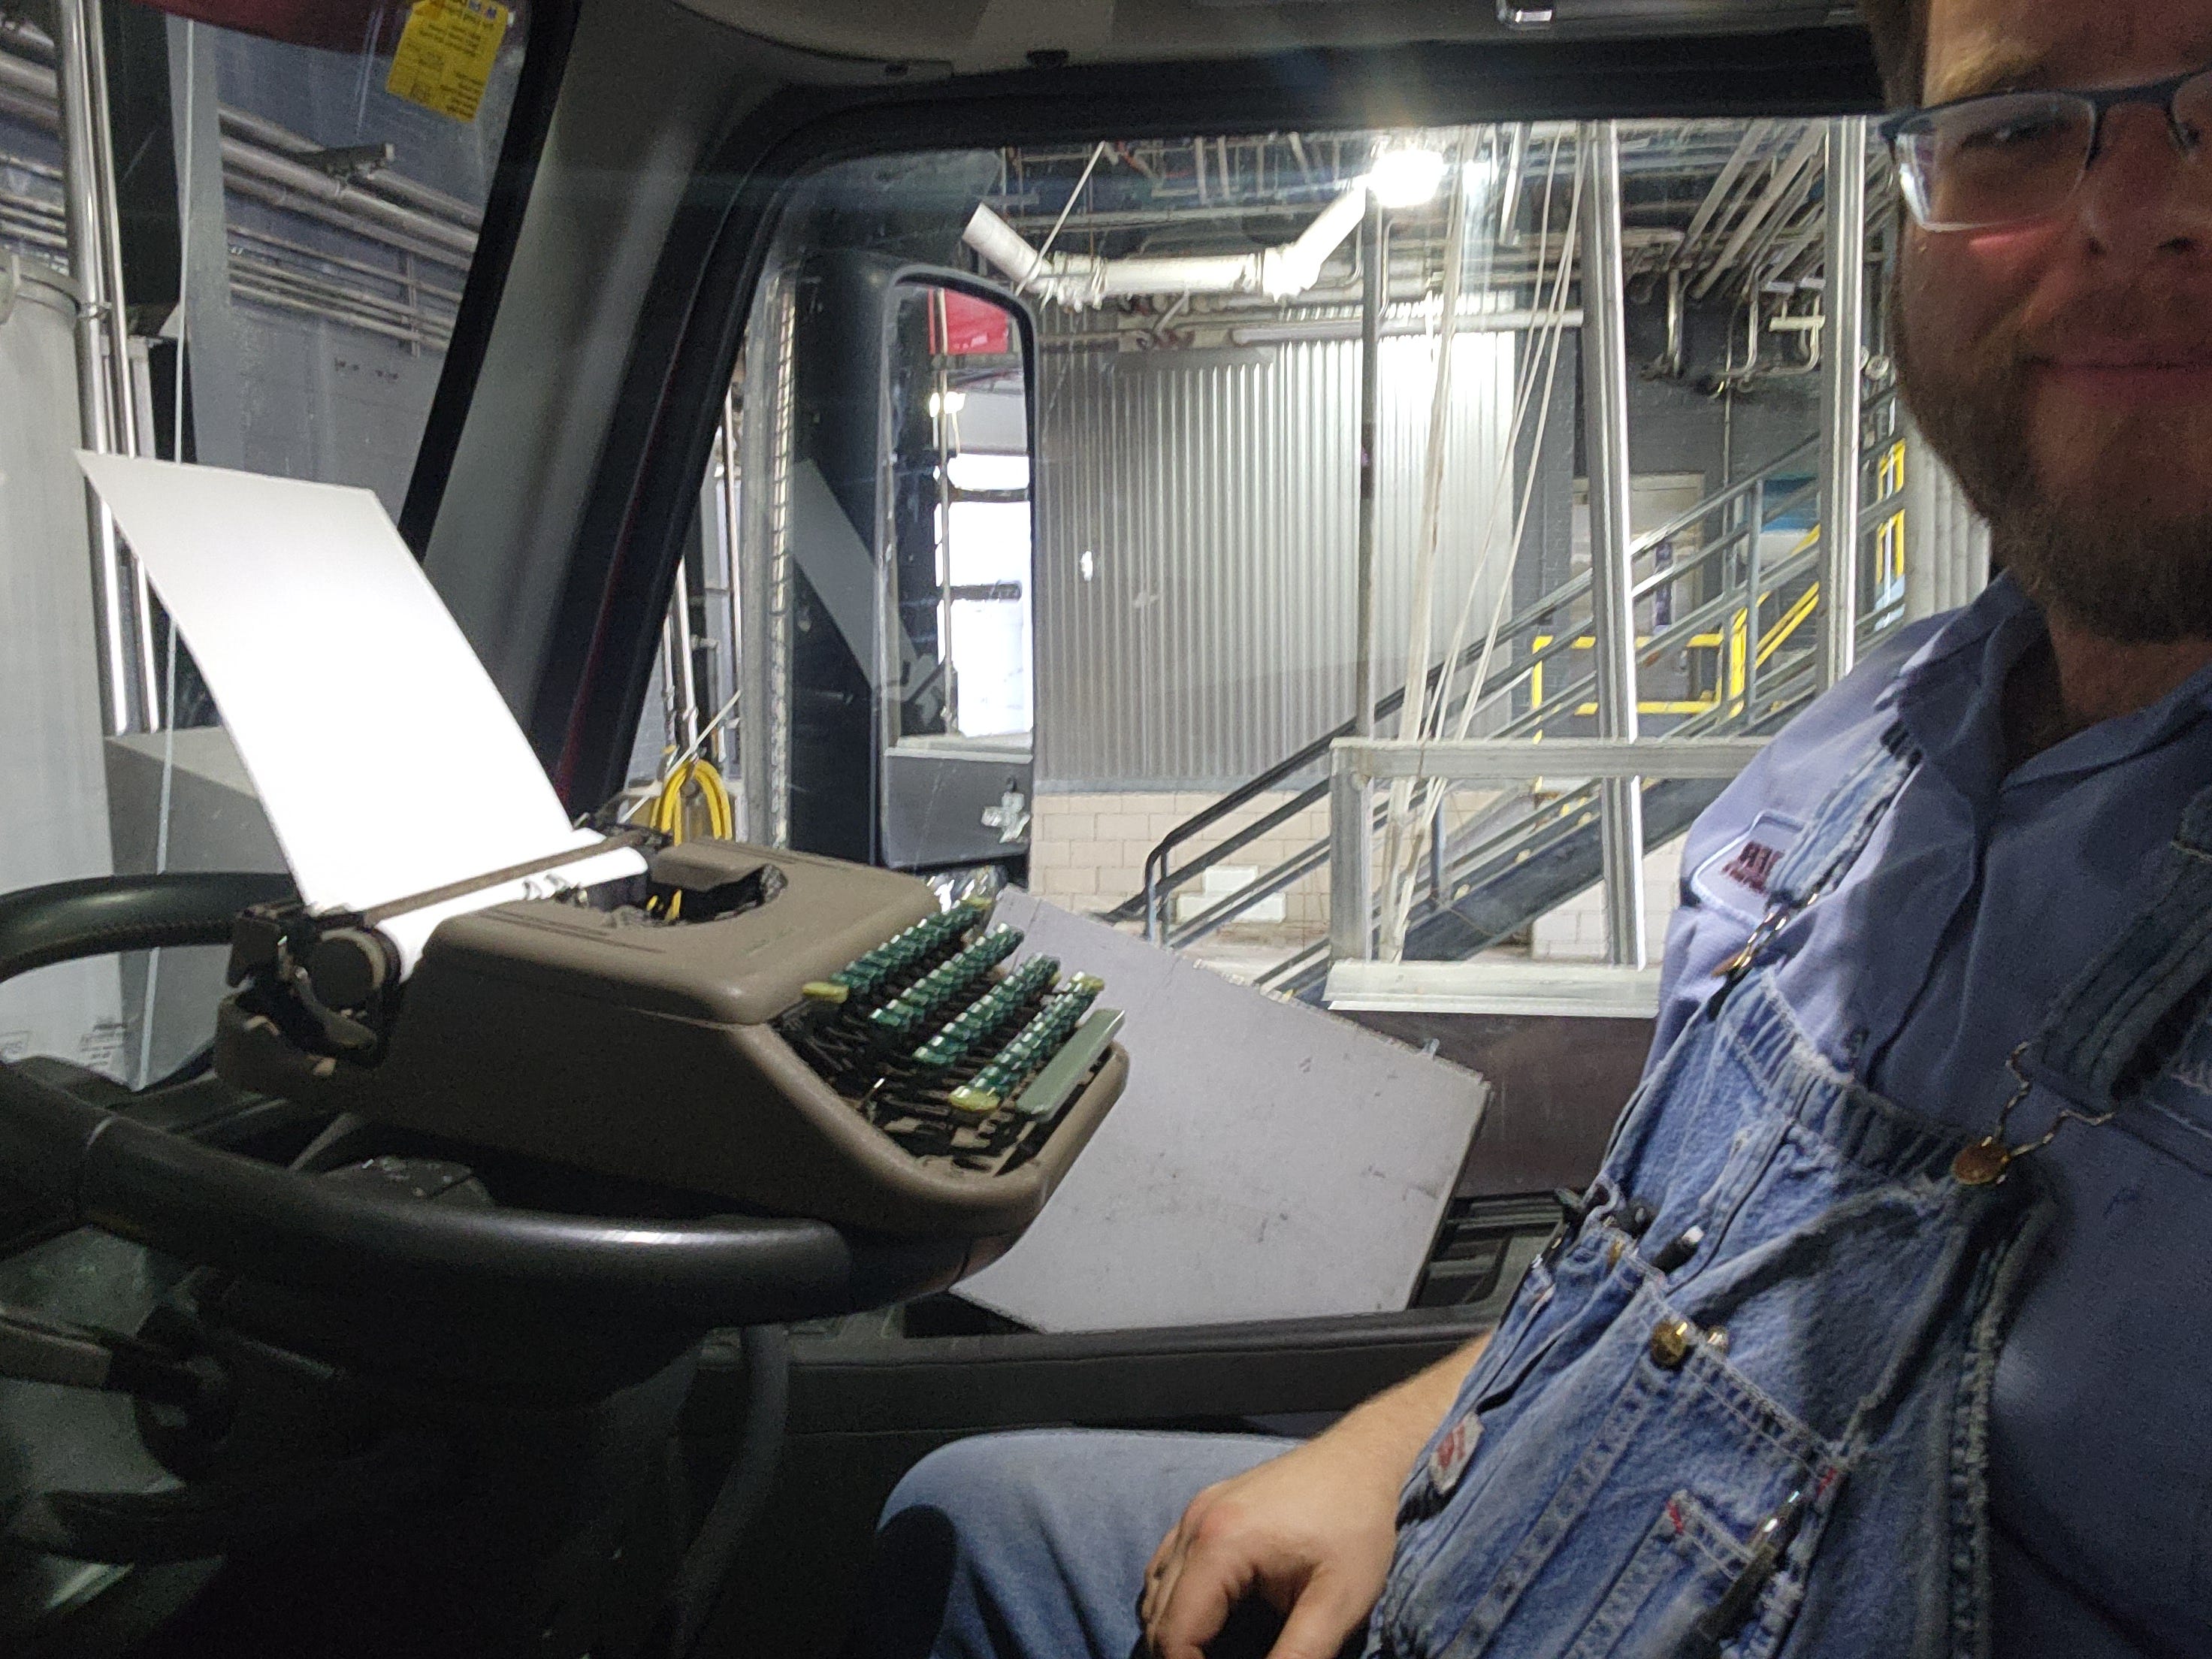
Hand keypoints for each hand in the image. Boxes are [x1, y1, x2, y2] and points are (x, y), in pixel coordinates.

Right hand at [1138, 1431, 1399, 1658]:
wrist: (1364, 1458)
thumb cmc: (1358, 1524)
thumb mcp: (1338, 1604)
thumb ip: (1298, 1657)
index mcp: (1220, 1545)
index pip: (1174, 1635)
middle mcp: (1195, 1524)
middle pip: (1157, 1617)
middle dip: (1183, 1655)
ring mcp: (1196, 1511)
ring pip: (1155, 1591)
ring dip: (1178, 1630)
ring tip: (1219, 1654)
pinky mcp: (1206, 1507)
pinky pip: (1167, 1564)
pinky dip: (1179, 1600)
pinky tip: (1215, 1618)